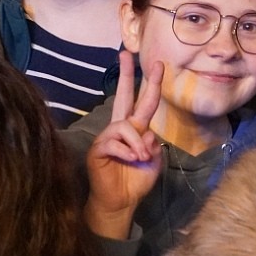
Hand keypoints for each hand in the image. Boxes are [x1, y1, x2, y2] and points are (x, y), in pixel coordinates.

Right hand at [84, 52, 163, 238]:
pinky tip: (128, 161)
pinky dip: (127, 152)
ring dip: (137, 142)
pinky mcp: (98, 149)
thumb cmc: (136, 179)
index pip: (143, 101)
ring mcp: (107, 136)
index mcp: (135, 128)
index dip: (151, 83)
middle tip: (126, 54)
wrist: (121, 201)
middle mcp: (120, 127)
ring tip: (141, 157)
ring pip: (125, 124)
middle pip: (122, 95)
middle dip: (126, 74)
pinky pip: (114, 142)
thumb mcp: (155, 161)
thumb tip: (147, 134)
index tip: (158, 64)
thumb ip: (154, 144)